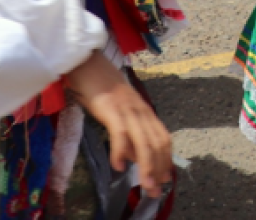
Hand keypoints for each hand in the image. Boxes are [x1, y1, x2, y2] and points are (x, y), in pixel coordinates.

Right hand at [66, 52, 172, 197]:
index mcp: (145, 112)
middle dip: (158, 169)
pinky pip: (120, 133)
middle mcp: (141, 111)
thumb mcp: (120, 113)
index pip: (163, 139)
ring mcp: (128, 109)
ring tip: (145, 185)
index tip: (164, 180)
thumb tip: (136, 159)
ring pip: (144, 141)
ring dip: (146, 166)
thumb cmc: (102, 89)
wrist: (89, 64)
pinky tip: (120, 166)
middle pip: (157, 143)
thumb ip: (130, 134)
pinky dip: (121, 151)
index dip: (166, 161)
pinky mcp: (112, 109)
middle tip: (155, 191)